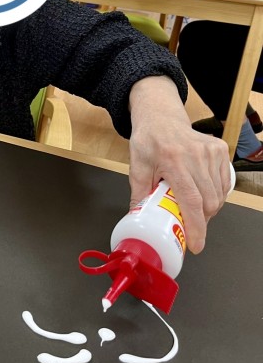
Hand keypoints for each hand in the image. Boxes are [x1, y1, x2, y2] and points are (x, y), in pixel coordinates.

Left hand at [128, 78, 231, 253]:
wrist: (160, 117)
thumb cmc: (148, 141)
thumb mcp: (137, 167)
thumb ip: (139, 195)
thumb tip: (139, 219)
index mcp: (173, 160)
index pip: (191, 201)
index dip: (196, 227)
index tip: (196, 245)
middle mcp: (196, 155)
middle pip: (209, 202)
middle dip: (201, 221)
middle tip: (189, 225)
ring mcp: (211, 151)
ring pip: (219, 195)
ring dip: (208, 208)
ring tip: (192, 206)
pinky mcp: (220, 149)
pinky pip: (224, 183)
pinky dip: (215, 194)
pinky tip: (201, 192)